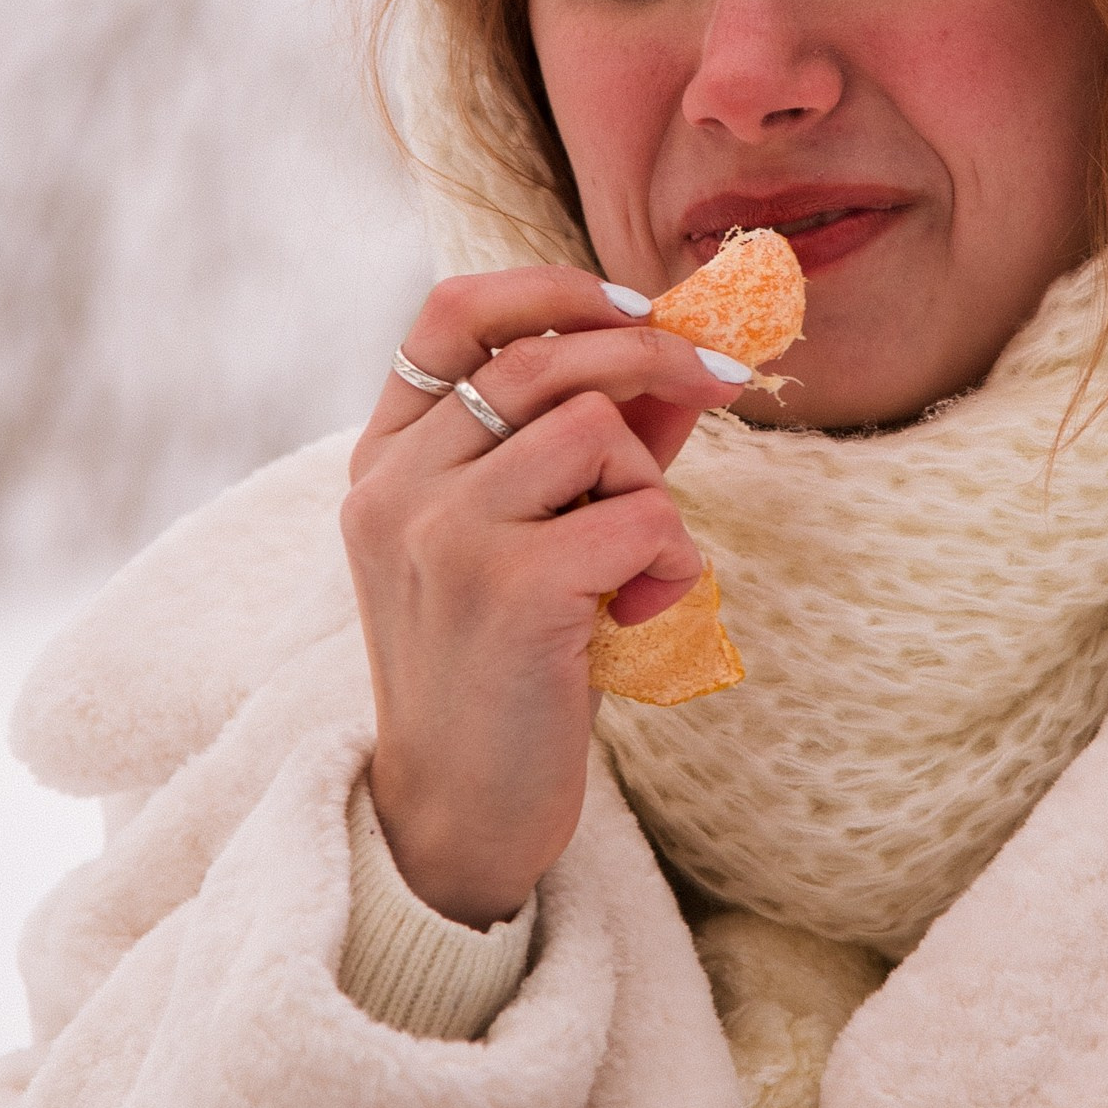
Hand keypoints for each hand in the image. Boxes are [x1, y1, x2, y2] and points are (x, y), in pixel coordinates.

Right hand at [345, 267, 751, 926]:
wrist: (460, 817)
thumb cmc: (509, 672)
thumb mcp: (533, 540)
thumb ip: (590, 447)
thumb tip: (685, 352)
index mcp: (383, 462)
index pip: (450, 314)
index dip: (552, 289)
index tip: (636, 307)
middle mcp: (395, 487)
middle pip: (546, 358)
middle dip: (654, 358)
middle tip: (725, 384)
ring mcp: (442, 534)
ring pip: (596, 429)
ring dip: (651, 487)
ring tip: (638, 563)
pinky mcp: (508, 588)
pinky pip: (640, 515)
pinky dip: (673, 559)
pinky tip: (647, 614)